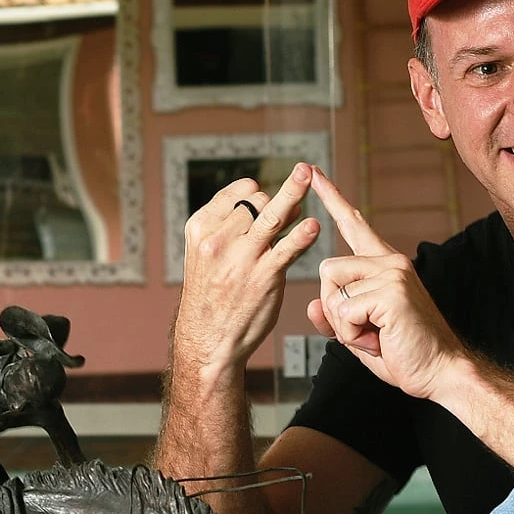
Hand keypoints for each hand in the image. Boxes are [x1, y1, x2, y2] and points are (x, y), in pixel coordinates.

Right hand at [171, 166, 321, 384]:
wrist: (209, 339)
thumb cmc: (212, 295)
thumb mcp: (205, 255)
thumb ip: (230, 228)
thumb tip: (269, 201)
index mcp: (201, 228)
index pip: (236, 193)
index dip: (256, 192)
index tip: (265, 196)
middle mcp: (218, 239)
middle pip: (257, 203)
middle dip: (277, 200)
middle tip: (294, 200)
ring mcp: (242, 257)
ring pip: (272, 215)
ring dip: (292, 192)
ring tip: (307, 174)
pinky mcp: (264, 276)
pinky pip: (288, 248)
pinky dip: (302, 235)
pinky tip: (312, 226)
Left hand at [306, 169, 468, 401]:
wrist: (439, 372)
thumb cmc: (403, 353)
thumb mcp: (359, 333)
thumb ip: (335, 316)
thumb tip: (312, 305)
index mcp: (385, 265)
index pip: (354, 224)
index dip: (331, 198)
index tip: (313, 174)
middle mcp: (390, 261)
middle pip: (327, 268)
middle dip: (333, 308)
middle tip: (368, 330)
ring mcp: (392, 273)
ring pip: (332, 290)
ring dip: (344, 325)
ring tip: (377, 334)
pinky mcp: (391, 291)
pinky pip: (343, 311)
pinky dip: (353, 335)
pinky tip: (380, 339)